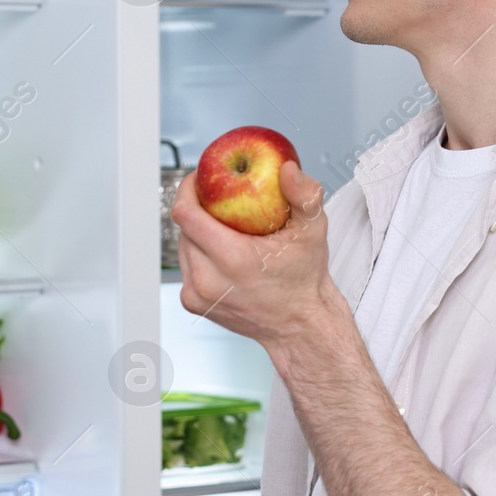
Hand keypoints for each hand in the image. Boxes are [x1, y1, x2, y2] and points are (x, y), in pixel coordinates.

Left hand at [170, 160, 341, 351]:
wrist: (300, 326)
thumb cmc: (305, 281)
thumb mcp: (313, 232)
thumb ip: (305, 195)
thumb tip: (287, 170)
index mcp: (232, 259)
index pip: (186, 214)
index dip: (188, 189)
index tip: (201, 178)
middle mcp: (208, 280)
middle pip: (183, 227)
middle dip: (197, 207)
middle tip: (218, 196)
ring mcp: (198, 295)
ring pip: (182, 246)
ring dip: (197, 230)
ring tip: (223, 223)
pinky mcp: (194, 304)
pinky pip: (187, 265)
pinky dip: (199, 252)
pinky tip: (221, 248)